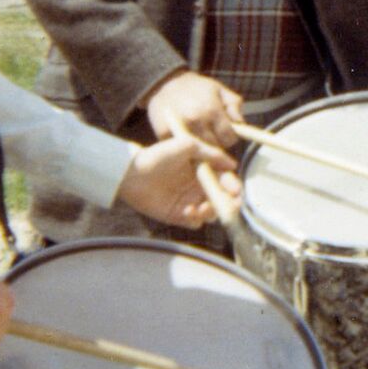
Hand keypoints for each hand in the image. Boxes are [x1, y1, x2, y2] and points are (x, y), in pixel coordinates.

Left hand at [117, 134, 239, 228]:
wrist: (131, 172)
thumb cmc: (158, 155)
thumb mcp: (187, 146)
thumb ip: (211, 154)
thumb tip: (233, 164)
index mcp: (203, 171)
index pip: (225, 181)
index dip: (232, 186)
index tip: (236, 190)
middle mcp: (199, 188)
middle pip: (222, 200)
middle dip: (229, 203)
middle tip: (231, 205)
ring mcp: (189, 202)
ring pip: (211, 213)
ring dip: (212, 212)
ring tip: (202, 208)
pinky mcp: (178, 215)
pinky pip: (195, 222)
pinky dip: (195, 219)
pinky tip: (187, 211)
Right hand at [144, 70, 243, 148]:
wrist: (166, 83)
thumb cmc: (197, 88)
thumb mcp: (220, 90)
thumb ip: (234, 105)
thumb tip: (241, 123)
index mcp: (212, 109)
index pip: (229, 138)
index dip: (230, 138)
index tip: (227, 135)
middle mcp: (196, 120)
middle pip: (214, 147)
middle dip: (217, 144)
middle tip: (213, 135)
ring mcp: (179, 128)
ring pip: (199, 152)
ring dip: (202, 148)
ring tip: (201, 137)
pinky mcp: (164, 134)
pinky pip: (180, 151)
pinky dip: (185, 150)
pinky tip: (186, 141)